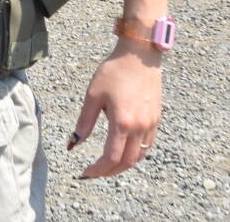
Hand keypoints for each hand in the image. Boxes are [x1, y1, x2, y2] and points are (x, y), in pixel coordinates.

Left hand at [68, 40, 162, 177]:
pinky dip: (135, 155)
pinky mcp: (156, 120)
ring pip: (139, 157)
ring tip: (107, 165)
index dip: (97, 170)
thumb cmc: (114, 72)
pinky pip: (147, 146)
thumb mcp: (93, 95)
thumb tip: (73, 144)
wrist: (139, 56)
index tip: (85, 172)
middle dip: (109, 172)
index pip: (111, 158)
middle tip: (94, 172)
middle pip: (127, 163)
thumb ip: (84, 123)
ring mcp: (151, 125)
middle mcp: (140, 127)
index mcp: (122, 122)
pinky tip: (124, 151)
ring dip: (123, 166)